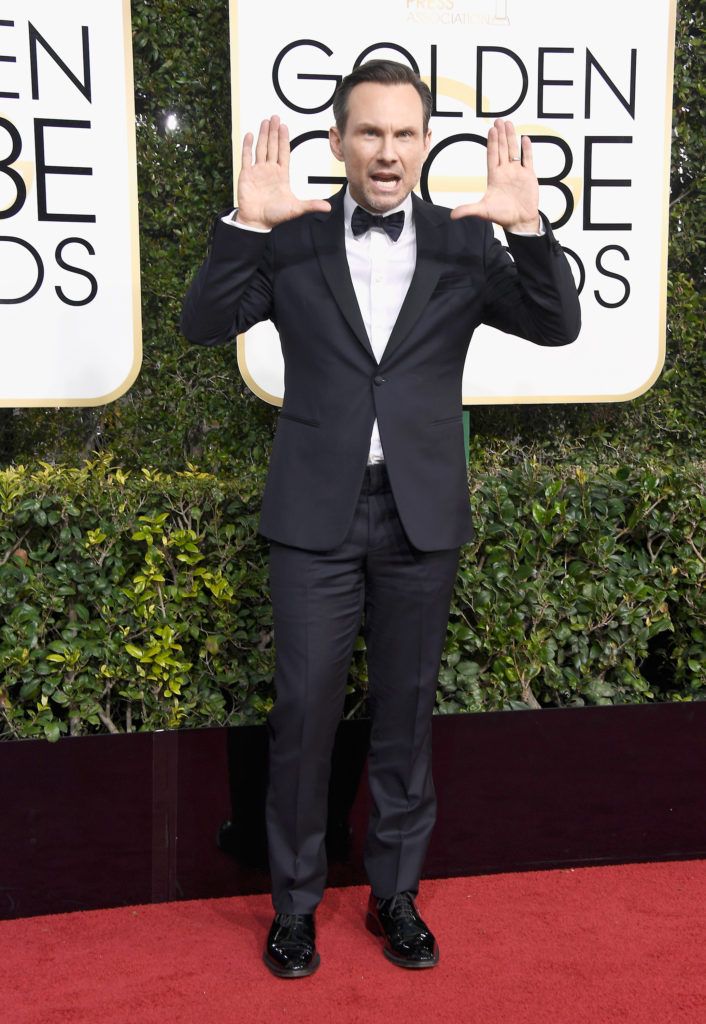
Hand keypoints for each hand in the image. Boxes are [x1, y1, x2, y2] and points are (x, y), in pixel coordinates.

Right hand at [237, 115, 330, 229]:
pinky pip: (247, 157)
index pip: (283, 152)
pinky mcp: (246, 174)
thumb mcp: (296, 208)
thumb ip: (311, 204)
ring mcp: (258, 171)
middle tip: (275, 117)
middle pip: (272, 146)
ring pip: (261, 148)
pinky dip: (248, 146)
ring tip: (265, 121)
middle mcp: (270, 170)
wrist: (257, 222)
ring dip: (263, 135)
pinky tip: (250, 135)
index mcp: (282, 175)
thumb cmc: (275, 216)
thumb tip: (328, 207)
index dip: (284, 139)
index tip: (284, 127)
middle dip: (274, 132)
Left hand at [450, 119, 539, 233]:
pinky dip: (527, 150)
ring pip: (514, 150)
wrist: (520, 222)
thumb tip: (451, 215)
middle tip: (499, 120)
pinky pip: (528, 159)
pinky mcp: (529, 175)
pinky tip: (525, 139)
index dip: (492, 143)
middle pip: (502, 149)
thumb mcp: (483, 211)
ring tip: (509, 123)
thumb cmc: (501, 216)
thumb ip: (468, 210)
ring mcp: (517, 172)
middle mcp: (505, 171)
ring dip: (512, 137)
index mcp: (494, 176)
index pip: (492, 156)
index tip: (491, 130)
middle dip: (501, 135)